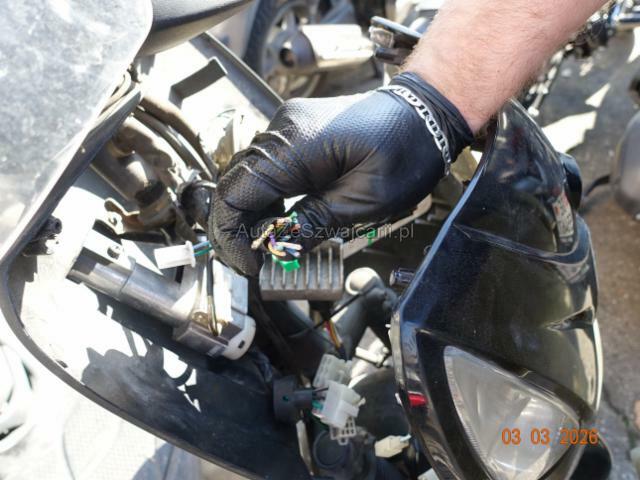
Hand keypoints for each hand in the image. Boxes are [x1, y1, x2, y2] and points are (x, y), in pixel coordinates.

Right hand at [209, 72, 472, 275]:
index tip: (248, 265)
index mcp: (295, 146)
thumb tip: (278, 246)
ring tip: (270, 245)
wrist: (424, 113)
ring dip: (252, 215)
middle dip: (237, 229)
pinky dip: (267, 197)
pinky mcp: (296, 132)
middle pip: (234, 184)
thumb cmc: (406, 150)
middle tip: (254, 262)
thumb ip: (314, 222)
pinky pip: (266, 166)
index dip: (231, 235)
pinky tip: (281, 219)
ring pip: (247, 177)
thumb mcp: (365, 201)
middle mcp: (283, 130)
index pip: (235, 193)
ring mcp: (288, 127)